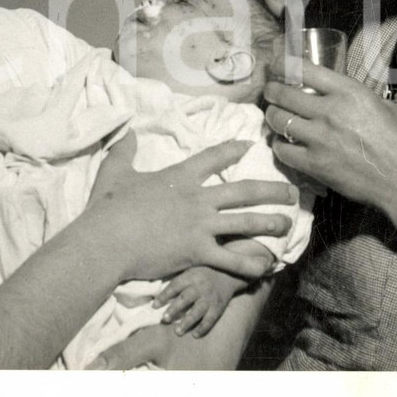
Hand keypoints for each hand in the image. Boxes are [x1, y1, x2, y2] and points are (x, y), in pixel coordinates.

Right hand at [86, 131, 295, 280]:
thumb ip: (124, 150)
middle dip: (270, 190)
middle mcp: (197, 199)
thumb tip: (127, 131)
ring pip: (245, 222)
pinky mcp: (198, 252)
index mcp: (180, 177)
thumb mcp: (115, 172)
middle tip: (291, 191)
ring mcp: (200, 226)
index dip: (233, 149)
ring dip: (270, 222)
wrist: (106, 241)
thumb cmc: (109, 207)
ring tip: (288, 223)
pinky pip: (231, 259)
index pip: (213, 157)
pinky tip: (266, 265)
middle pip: (243, 190)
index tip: (249, 146)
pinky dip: (250, 263)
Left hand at [153, 266, 247, 337]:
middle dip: (174, 309)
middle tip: (164, 319)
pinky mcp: (218, 306)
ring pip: (197, 311)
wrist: (229, 273)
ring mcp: (210, 297)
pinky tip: (195, 334)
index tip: (154, 306)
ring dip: (187, 322)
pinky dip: (203, 328)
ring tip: (177, 331)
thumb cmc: (204, 271)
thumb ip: (178, 279)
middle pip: (185, 298)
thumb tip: (156, 291)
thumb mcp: (191, 269)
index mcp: (191, 276)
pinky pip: (211, 319)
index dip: (164, 296)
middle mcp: (201, 286)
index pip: (175, 286)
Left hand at [263, 56, 396, 217]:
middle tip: (270, 92)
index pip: (304, 70)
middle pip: (283, 94)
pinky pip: (282, 150)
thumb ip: (356, 96)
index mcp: (349, 92)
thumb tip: (335, 91)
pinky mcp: (315, 165)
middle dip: (271, 90)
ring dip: (273, 116)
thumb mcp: (383, 106)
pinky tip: (284, 144)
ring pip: (278, 120)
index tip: (276, 65)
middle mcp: (330, 111)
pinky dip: (279, 145)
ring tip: (275, 117)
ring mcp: (320, 139)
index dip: (283, 64)